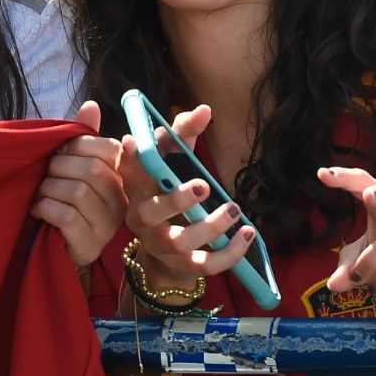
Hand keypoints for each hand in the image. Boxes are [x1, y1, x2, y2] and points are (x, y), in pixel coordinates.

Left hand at [32, 100, 125, 266]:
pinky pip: (65, 216)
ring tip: (41, 195)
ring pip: (77, 192)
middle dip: (58, 168)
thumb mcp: (72, 166)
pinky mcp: (89, 244)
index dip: (77, 145)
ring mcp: (107, 226)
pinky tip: (38, 211)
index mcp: (120, 178)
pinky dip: (45, 208)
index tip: (59, 152)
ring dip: (49, 189)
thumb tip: (91, 105)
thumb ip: (82, 137)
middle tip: (46, 175)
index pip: (108, 149)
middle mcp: (121, 202)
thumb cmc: (64, 201)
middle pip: (91, 170)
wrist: (55, 247)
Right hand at [111, 102, 254, 288]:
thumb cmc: (170, 190)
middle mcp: (142, 218)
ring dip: (210, 227)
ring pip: (180, 241)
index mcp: (137, 189)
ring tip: (234, 208)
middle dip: (176, 200)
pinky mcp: (182, 266)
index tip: (132, 142)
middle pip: (151, 212)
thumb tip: (204, 110)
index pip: (128, 172)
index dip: (128, 159)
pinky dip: (229, 254)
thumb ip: (184, 134)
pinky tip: (248, 234)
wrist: (166, 247)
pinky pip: (205, 265)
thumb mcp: (174, 160)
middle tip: (203, 186)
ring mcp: (160, 245)